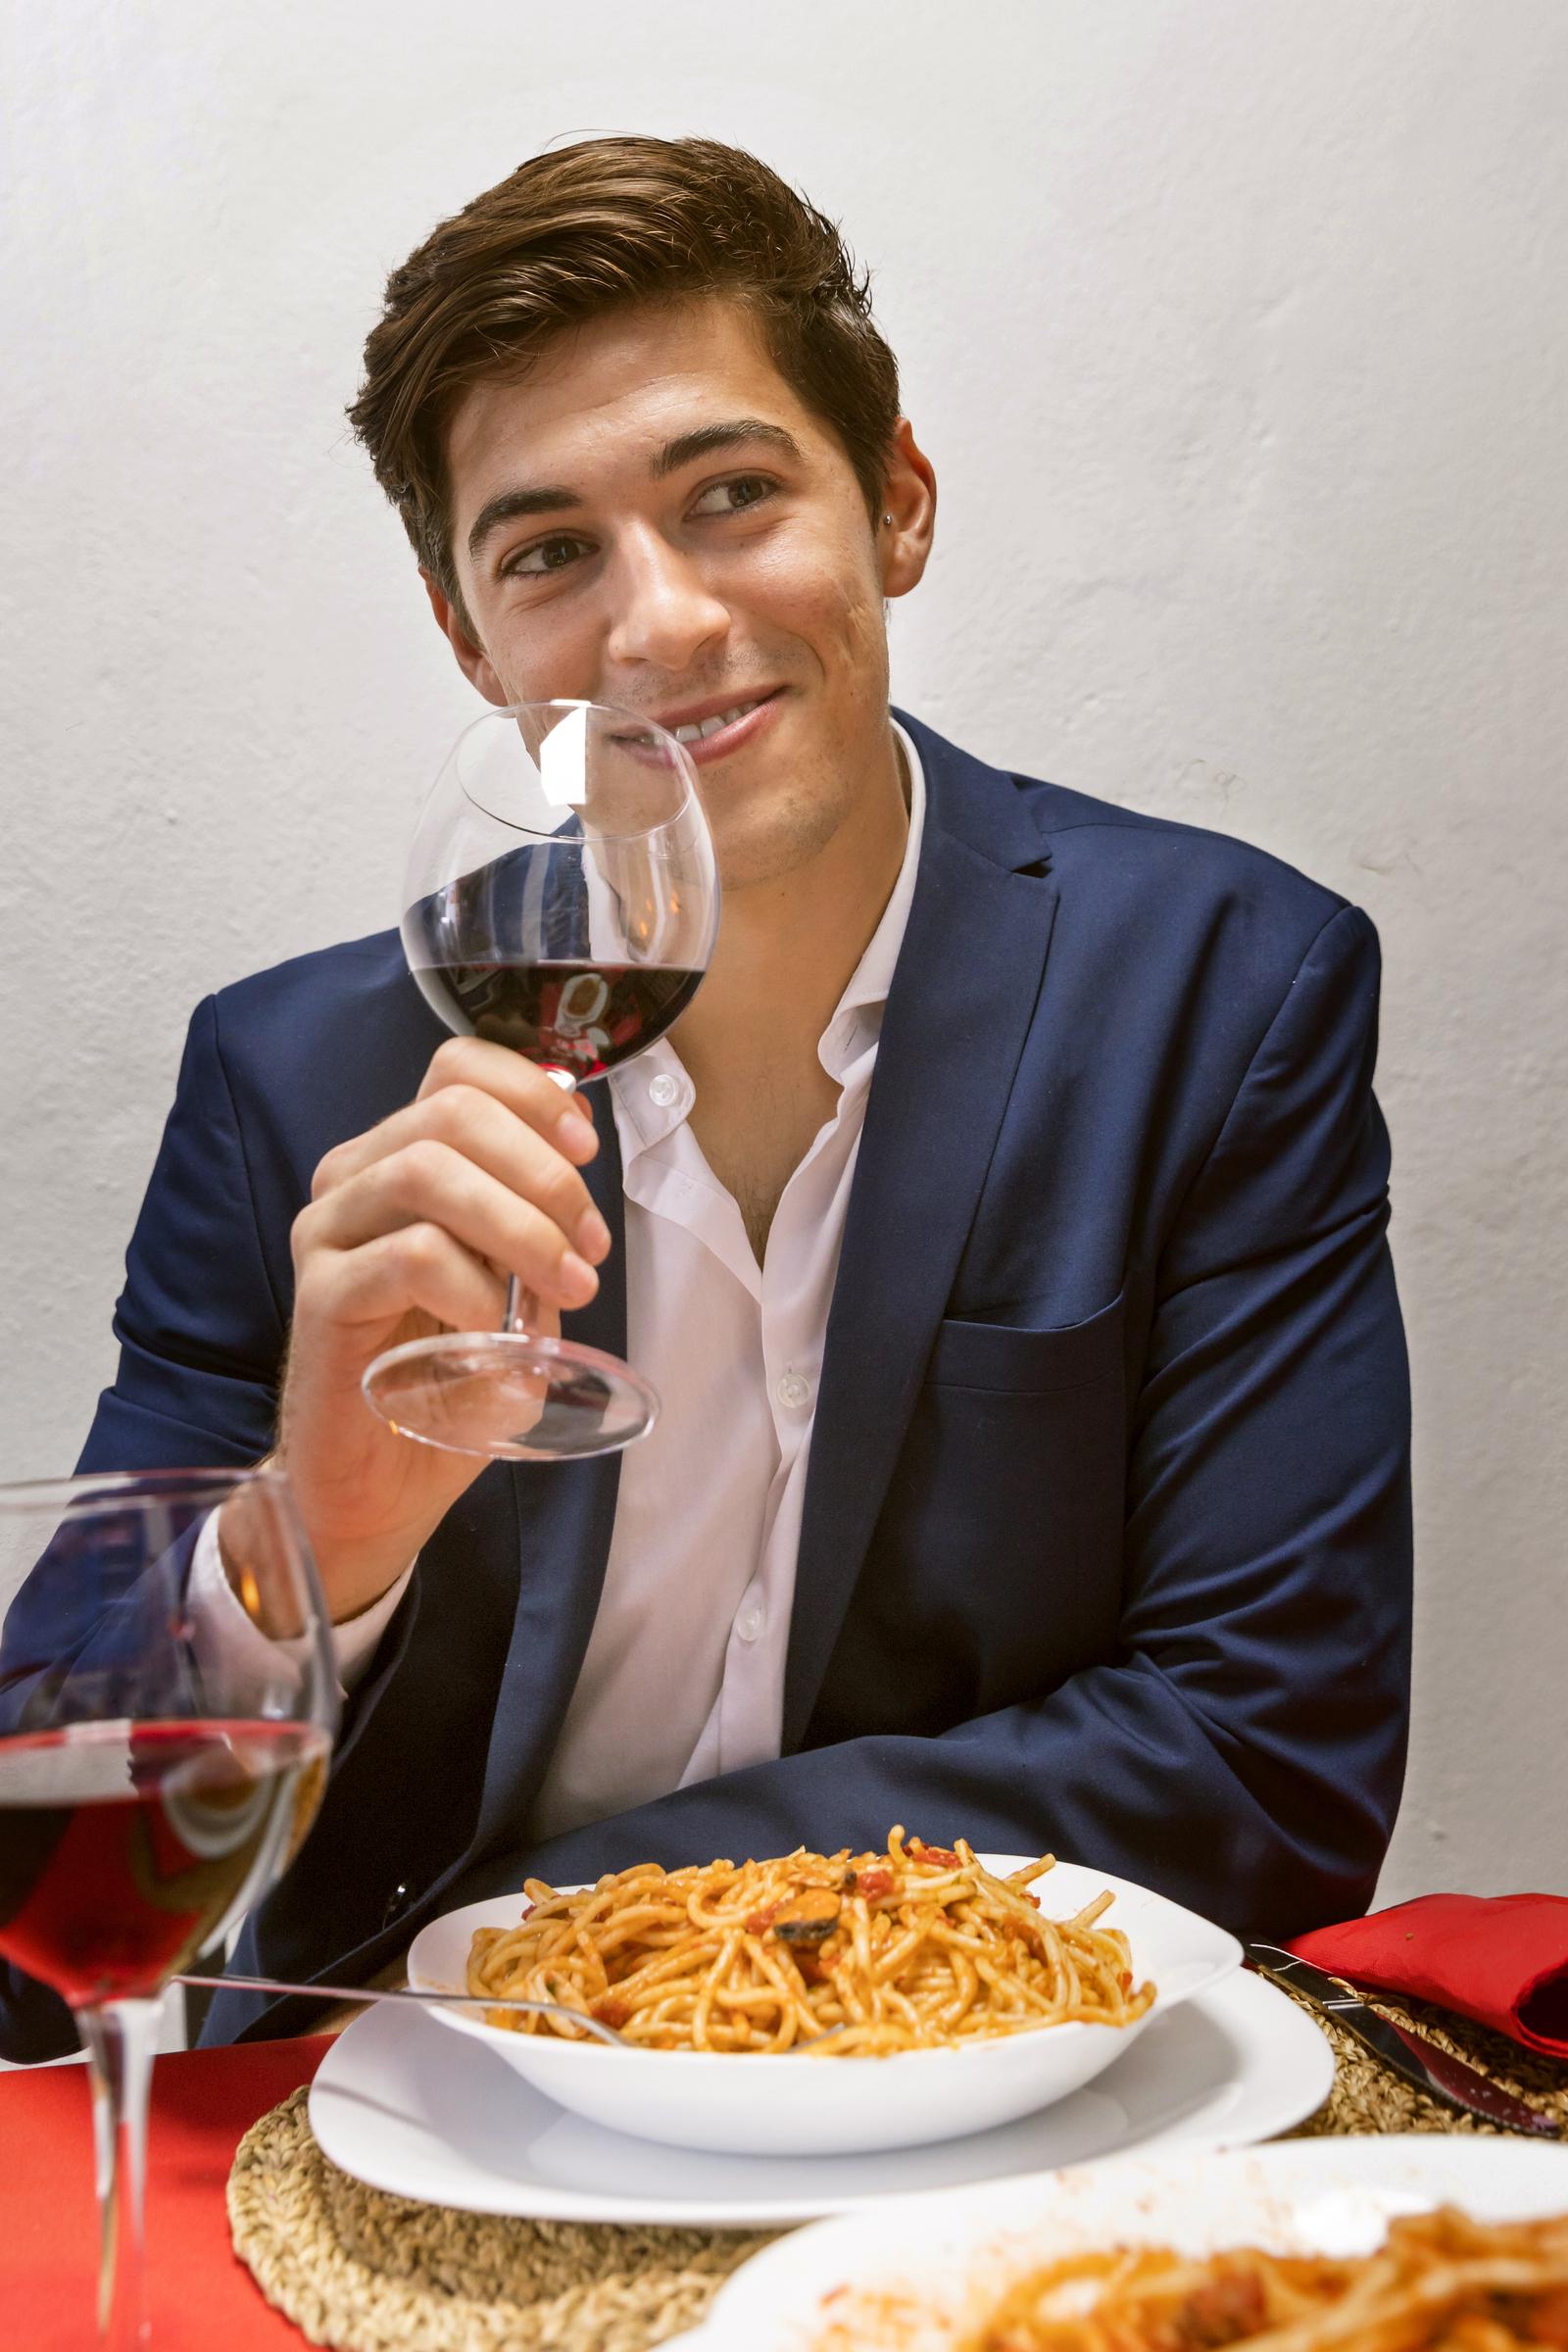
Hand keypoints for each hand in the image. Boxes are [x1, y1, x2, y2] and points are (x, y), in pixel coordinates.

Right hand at [258, 1039, 611, 1624]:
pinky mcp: (321, 1297)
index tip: (587, 1149)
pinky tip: (496, 1328)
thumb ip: (535, 1226)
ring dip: (519, 1224)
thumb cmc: (448, 1383)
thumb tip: (578, 1172)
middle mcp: (352, 1179)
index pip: (456, 1068)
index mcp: (398, 1159)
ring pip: (427, 1170)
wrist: (379, 1487)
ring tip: (565, 1287)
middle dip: (543, 1172)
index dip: (533, 1093)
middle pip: (451, 1111)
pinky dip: (473, 1285)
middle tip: (589, 1248)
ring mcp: (327, 1234)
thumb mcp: (513, 1289)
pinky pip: (409, 1255)